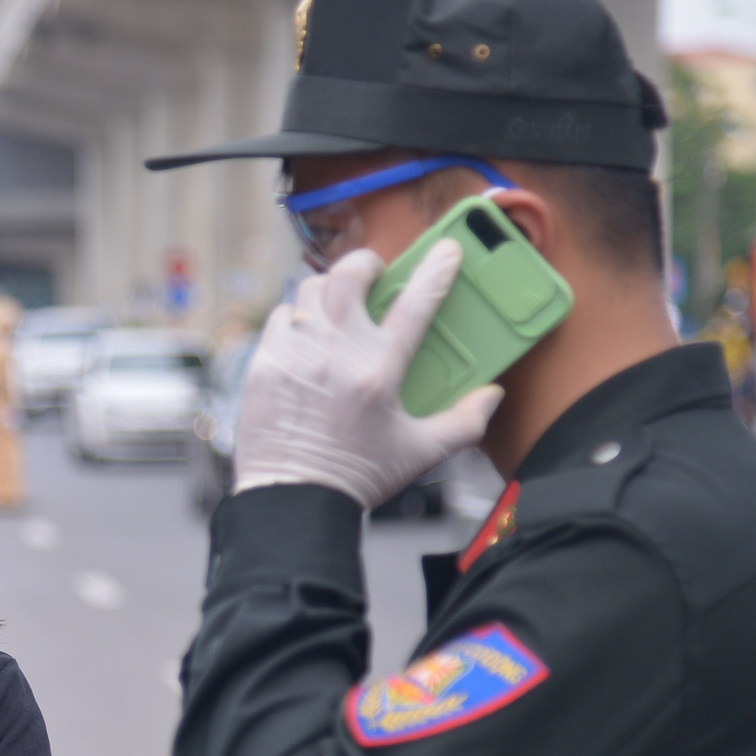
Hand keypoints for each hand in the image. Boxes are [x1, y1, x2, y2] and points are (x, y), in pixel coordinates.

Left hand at [234, 241, 502, 508]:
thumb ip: (463, 422)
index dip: (435, 271)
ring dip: (328, 289)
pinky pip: (279, 318)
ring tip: (339, 302)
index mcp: (378, 372)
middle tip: (375, 273)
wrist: (294, 502)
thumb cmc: (356, 478)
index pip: (415, 305)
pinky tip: (306, 332)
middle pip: (349, 276)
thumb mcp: (421, 453)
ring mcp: (294, 356)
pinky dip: (296, 317)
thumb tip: (491, 395)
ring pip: (309, 291)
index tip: (445, 252)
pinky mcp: (263, 366)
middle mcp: (334, 355)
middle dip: (366, 263)